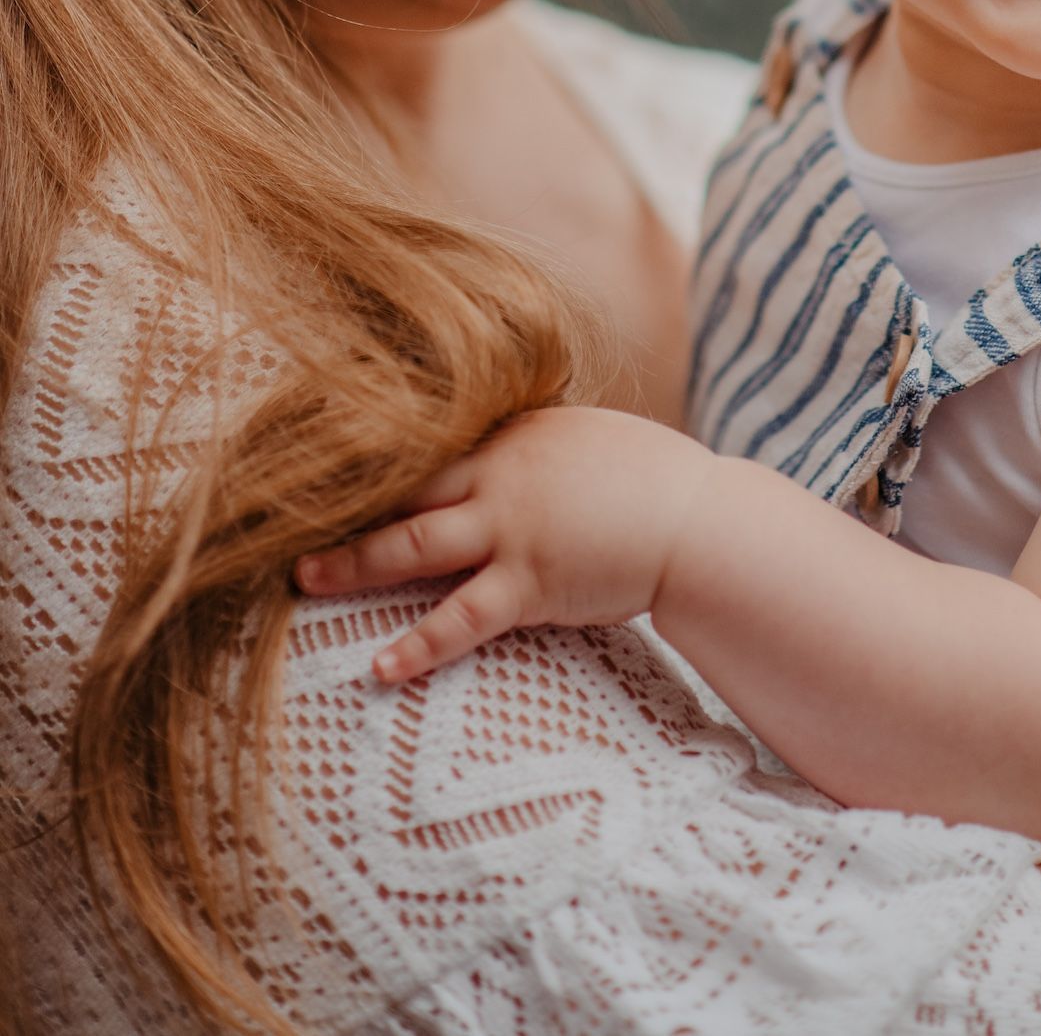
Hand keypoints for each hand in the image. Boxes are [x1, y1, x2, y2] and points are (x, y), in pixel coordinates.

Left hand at [295, 405, 714, 683]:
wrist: (698, 520)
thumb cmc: (652, 477)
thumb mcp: (585, 438)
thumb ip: (535, 446)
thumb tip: (506, 452)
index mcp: (514, 433)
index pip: (427, 441)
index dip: (374, 456)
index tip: (324, 465)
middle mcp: (502, 473)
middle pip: (403, 486)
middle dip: (341, 503)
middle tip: (282, 518)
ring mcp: (512, 528)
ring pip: (413, 545)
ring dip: (354, 564)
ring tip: (302, 581)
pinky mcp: (530, 583)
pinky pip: (462, 618)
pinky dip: (419, 644)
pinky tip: (382, 667)